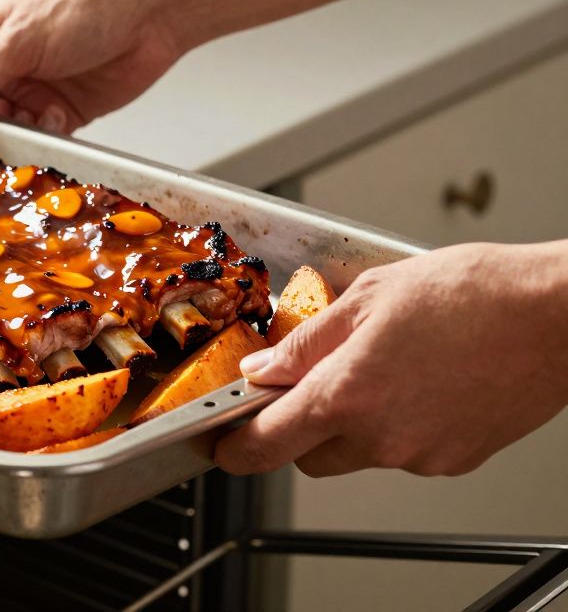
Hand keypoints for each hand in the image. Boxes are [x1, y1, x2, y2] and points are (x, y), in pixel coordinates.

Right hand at [0, 0, 186, 132]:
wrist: (151, 17)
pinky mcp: (58, 112)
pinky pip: (36, 137)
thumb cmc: (85, 8)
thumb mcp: (19, 42)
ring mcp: (29, 90)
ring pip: (3, 130)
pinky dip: (43, 135)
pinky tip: (57, 116)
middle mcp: (0, 65)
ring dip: (14, 133)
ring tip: (30, 120)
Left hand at [214, 241, 567, 477]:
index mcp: (345, 396)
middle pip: (308, 455)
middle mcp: (380, 438)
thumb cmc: (474, 295)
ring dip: (352, 421)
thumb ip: (306, 341)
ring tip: (385, 365)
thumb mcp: (369, 296)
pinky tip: (420, 380)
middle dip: (297, 425)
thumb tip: (264, 368)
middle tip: (308, 381)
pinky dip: (398, 423)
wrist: (558, 316)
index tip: (220, 442)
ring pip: (358, 452)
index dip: (233, 447)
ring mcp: (420, 455)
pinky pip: (404, 450)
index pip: (265, 444)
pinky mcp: (455, 459)